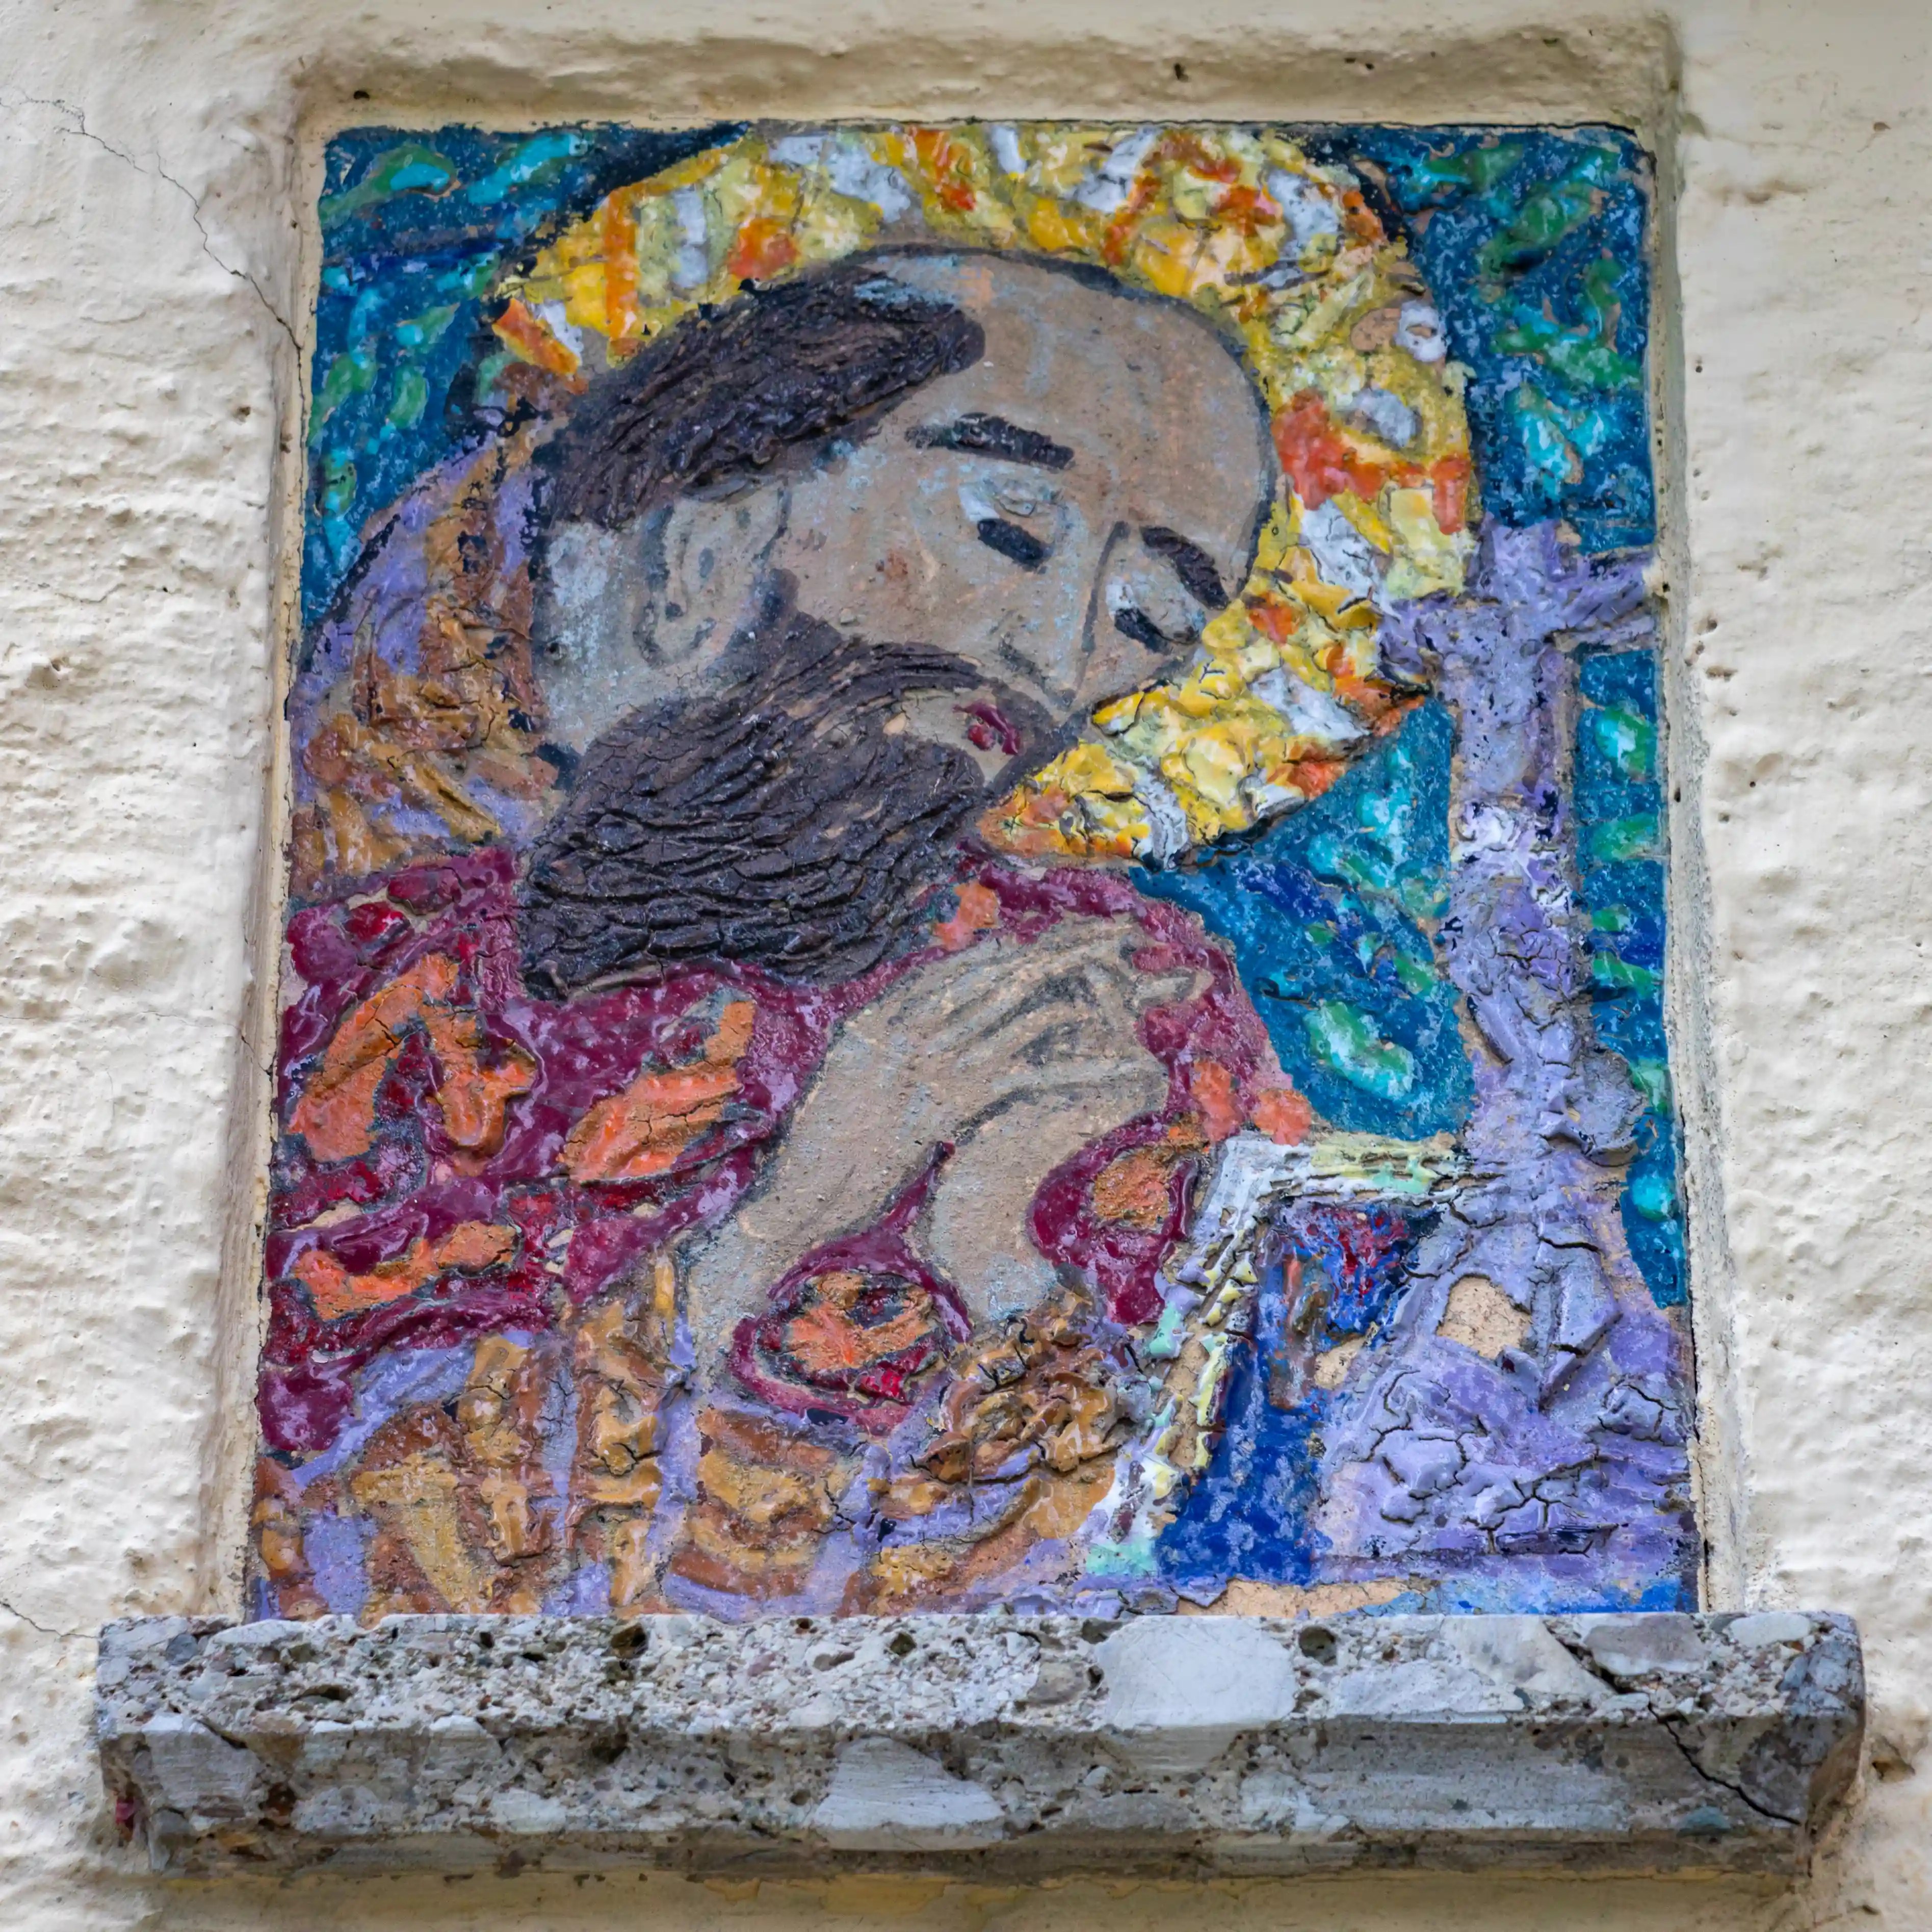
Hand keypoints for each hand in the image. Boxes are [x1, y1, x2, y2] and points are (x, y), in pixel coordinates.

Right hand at [683, 913, 1197, 1355]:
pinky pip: (1024, 1071)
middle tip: (1106, 938)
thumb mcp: (844, 1093)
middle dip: (1053, 953)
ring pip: (1012, 1011)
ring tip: (1123, 982)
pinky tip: (1113, 1060)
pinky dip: (1073, 1064)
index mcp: (872, 1020)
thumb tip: (918, 1039)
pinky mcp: (944, 1104)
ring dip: (1074, 993)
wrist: (792, 1200)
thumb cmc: (815, 1159)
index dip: (1003, 956)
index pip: (948, 972)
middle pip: (990, 974)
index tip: (1045, 946)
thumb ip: (880, 1057)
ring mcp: (921, 1062)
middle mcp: (899, 1027)